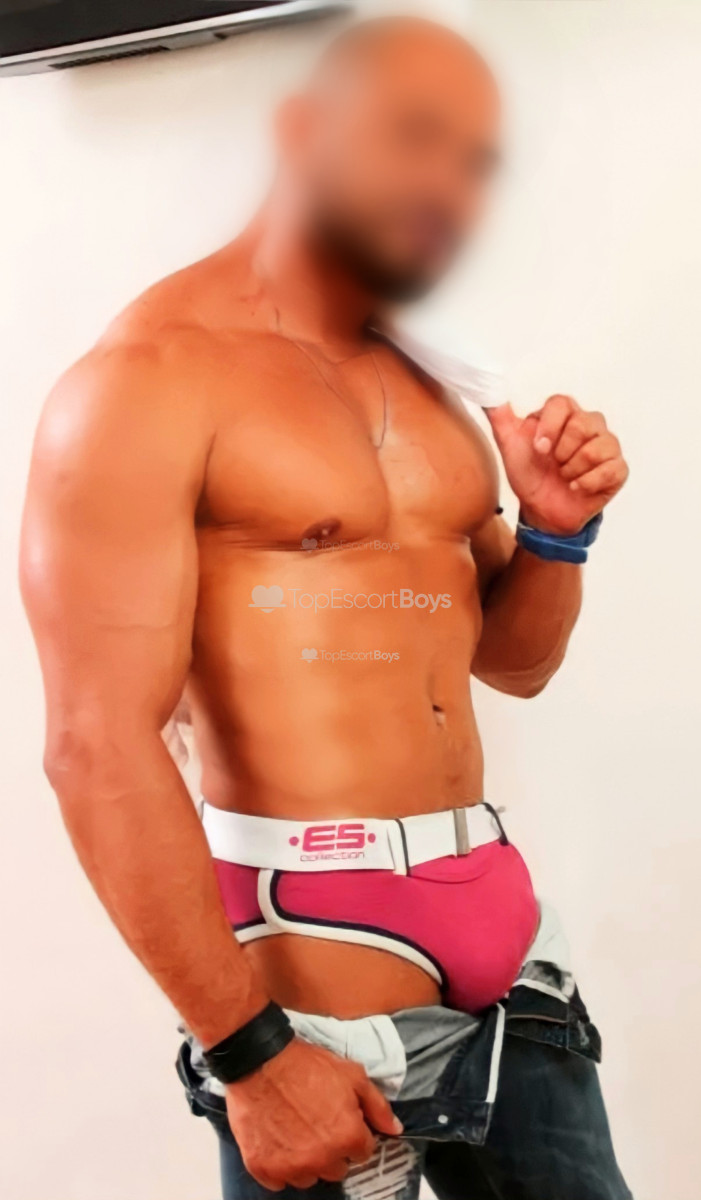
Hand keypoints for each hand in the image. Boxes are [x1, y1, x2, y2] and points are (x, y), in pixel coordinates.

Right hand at [225, 1037, 402, 1191]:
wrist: (260, 1059)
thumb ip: (378, 1105)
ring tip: (295, 1131)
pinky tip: (277, 1140)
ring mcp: (291, 1167)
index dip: (353, 1133)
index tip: (340, 1119)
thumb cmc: (307, 1064)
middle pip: (337, 1169)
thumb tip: (396, 1130)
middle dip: (332, 1149)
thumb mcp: (352, 1074)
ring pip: (309, 1177)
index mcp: (347, 1137)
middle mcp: (322, 1159)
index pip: (362, 1152)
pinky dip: (279, 1165)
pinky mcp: (264, 1169)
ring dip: (307, 1161)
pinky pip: (279, 1181)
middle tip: (317, 1123)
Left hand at [487, 395, 628, 535]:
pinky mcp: (617, 469)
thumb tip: (486, 386)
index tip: (538, 448)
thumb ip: (499, 414)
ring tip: (564, 477)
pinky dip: (587, 483)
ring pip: (596, 448)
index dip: (549, 427)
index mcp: (565, 414)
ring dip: (572, 470)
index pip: (562, 403)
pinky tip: (576, 487)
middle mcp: (590, 424)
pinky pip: (610, 470)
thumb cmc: (529, 473)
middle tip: (553, 465)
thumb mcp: (509, 443)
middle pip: (582, 424)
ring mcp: (607, 446)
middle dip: (561, 452)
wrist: (541, 510)